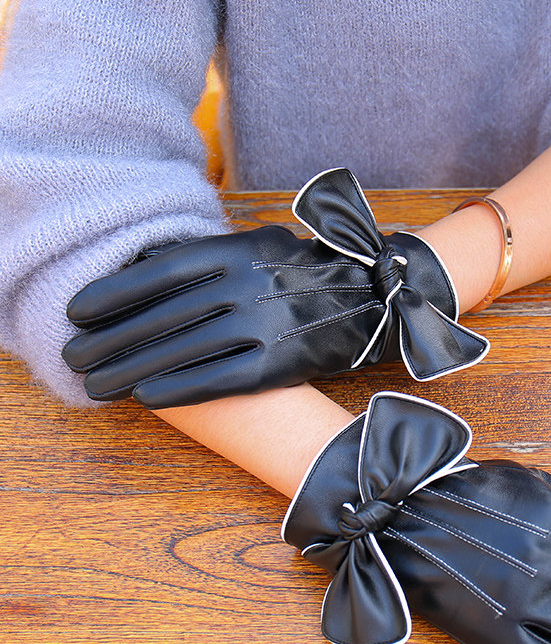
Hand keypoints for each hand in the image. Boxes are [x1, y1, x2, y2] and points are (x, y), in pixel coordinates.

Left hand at [61, 169, 487, 407]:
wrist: (380, 294)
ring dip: (134, 369)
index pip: (164, 270)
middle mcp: (252, 282)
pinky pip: (223, 377)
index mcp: (243, 249)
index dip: (116, 292)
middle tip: (76, 356)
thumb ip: (215, 255)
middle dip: (112, 338)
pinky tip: (148, 397)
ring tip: (99, 384)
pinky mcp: (284, 361)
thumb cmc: (312, 273)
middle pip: (166, 314)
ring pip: (186, 348)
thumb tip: (154, 268)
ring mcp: (269, 322)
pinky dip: (181, 387)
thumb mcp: (265, 246)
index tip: (80, 311)